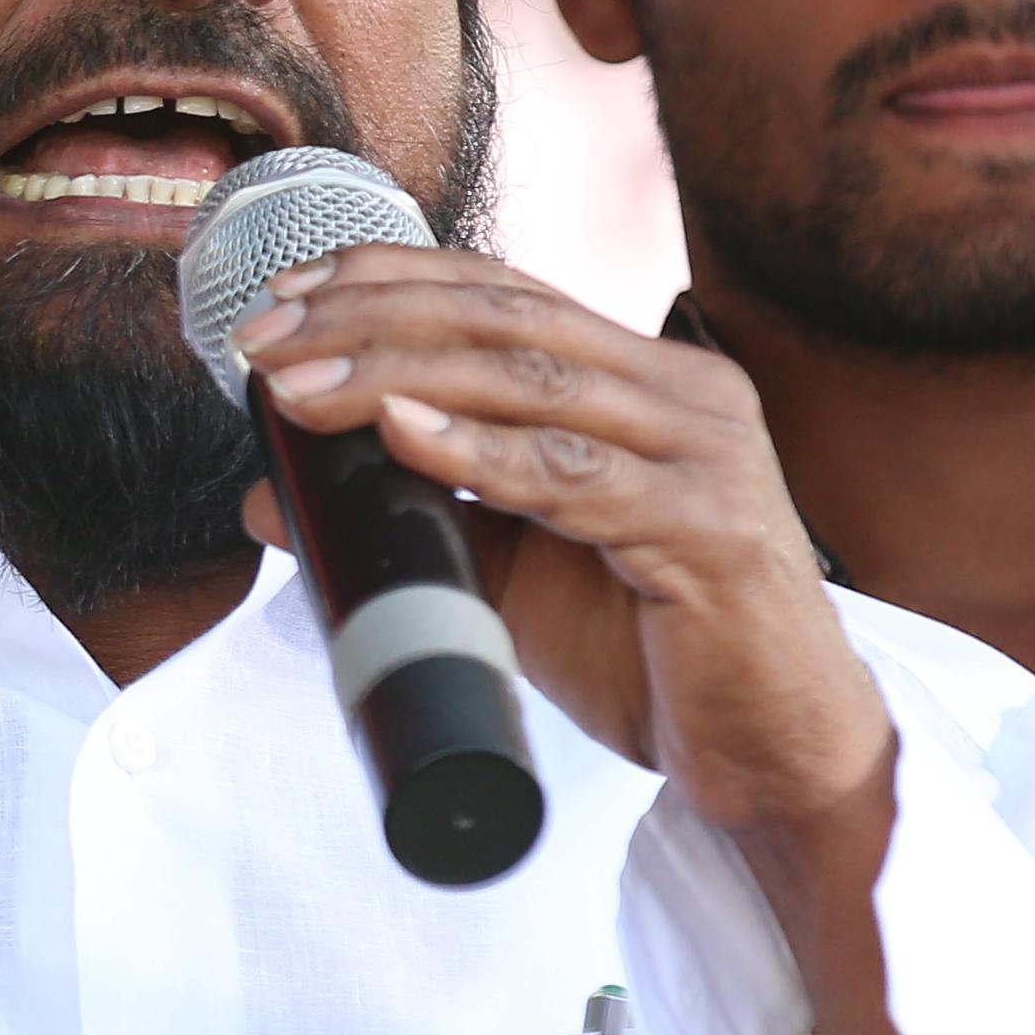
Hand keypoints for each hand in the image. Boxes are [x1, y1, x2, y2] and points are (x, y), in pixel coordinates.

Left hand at [224, 245, 892, 861]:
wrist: (770, 755)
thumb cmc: (647, 654)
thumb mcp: (510, 572)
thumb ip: (410, 519)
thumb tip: (269, 497)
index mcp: (645, 380)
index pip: (504, 293)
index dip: (388, 280)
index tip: (284, 298)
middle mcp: (684, 394)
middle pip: (506, 321)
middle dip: (370, 320)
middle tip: (264, 342)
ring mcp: (707, 455)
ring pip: (533, 382)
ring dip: (398, 374)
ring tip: (299, 388)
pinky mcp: (712, 530)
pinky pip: (579, 476)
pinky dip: (483, 451)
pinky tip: (405, 433)